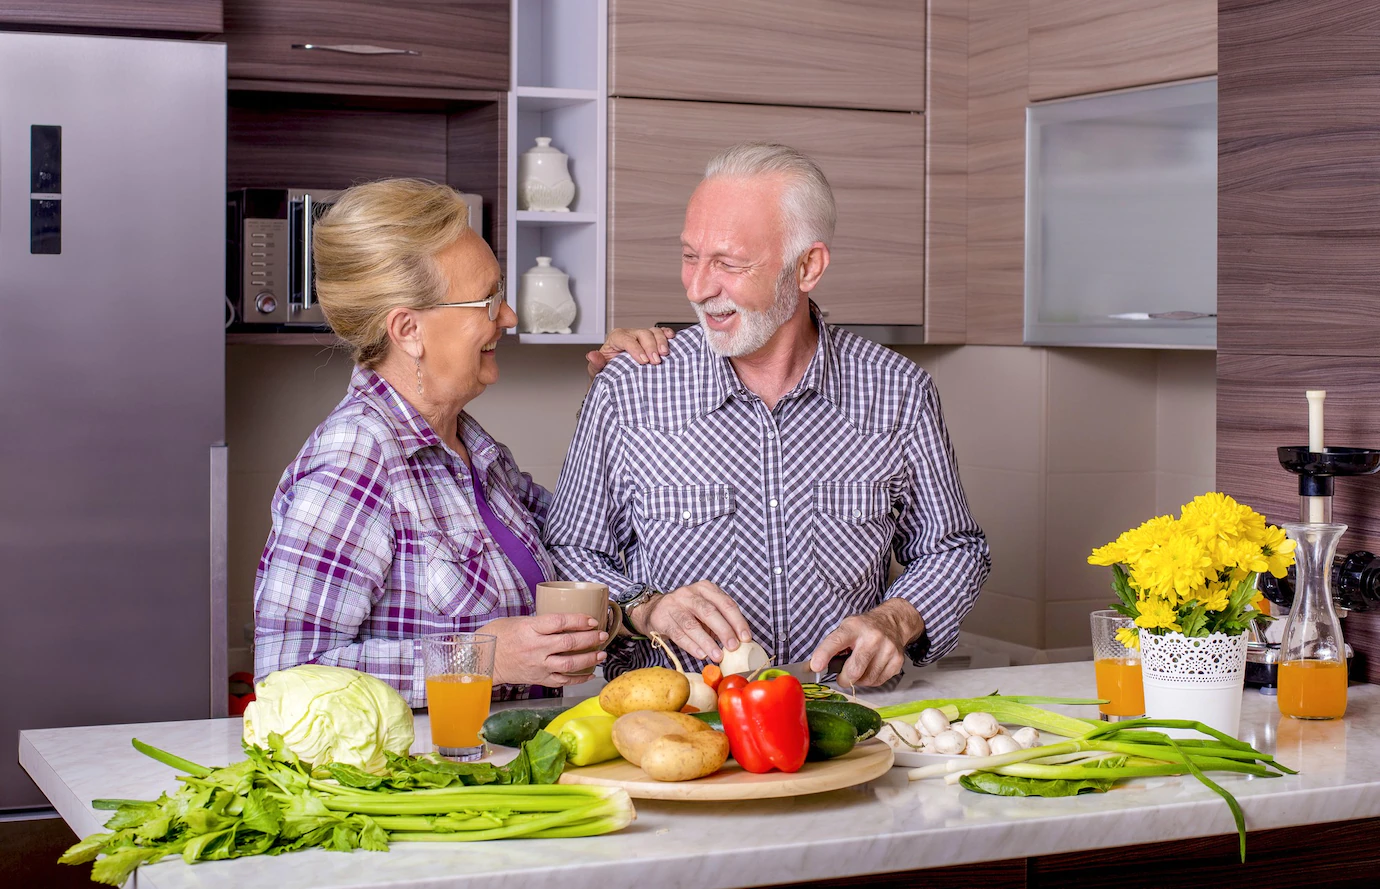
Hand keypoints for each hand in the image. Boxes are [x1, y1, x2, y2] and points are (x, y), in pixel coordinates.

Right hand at [479, 613, 608, 686]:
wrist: (485, 660)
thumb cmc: (501, 636)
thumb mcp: (521, 621)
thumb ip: (543, 622)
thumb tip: (567, 621)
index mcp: (530, 629)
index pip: (560, 622)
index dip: (579, 620)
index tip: (592, 620)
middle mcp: (536, 648)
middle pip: (569, 643)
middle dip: (590, 639)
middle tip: (602, 636)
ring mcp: (538, 665)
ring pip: (569, 664)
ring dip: (589, 659)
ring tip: (601, 654)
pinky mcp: (539, 678)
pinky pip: (563, 680)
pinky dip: (578, 678)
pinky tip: (590, 673)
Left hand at [586, 327, 674, 379]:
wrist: (617, 380)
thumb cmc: (608, 373)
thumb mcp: (598, 372)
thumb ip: (595, 364)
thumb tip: (592, 355)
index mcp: (616, 338)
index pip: (626, 339)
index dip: (635, 348)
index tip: (643, 361)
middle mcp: (630, 335)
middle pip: (642, 334)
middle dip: (650, 347)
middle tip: (655, 361)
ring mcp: (642, 337)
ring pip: (654, 332)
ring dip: (661, 341)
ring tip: (664, 354)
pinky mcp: (652, 341)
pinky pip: (661, 333)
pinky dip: (667, 334)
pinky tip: (672, 339)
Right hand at [628, 580, 751, 662]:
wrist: (653, 610)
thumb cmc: (687, 612)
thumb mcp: (704, 609)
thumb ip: (720, 620)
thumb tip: (739, 642)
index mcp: (705, 588)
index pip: (725, 603)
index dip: (737, 621)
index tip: (746, 638)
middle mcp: (689, 594)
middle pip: (709, 612)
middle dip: (724, 630)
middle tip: (733, 647)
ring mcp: (674, 605)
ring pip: (693, 624)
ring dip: (707, 642)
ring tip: (718, 655)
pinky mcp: (662, 618)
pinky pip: (678, 634)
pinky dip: (691, 646)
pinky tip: (701, 654)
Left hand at [808, 600, 924, 687]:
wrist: (892, 622)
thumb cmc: (864, 628)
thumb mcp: (846, 629)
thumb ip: (832, 646)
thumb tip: (815, 667)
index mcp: (854, 628)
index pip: (836, 641)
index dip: (824, 654)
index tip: (815, 667)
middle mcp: (872, 638)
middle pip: (854, 670)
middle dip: (843, 679)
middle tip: (841, 676)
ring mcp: (887, 650)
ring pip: (866, 680)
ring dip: (858, 680)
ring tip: (859, 668)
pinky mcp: (897, 661)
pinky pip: (877, 682)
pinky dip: (870, 680)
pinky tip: (870, 668)